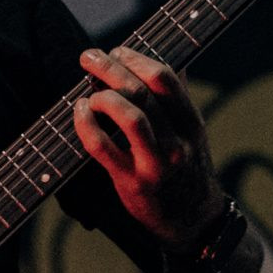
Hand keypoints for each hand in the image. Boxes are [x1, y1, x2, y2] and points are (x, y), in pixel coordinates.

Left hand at [75, 45, 226, 248]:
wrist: (192, 222)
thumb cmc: (185, 172)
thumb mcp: (191, 134)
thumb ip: (177, 99)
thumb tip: (166, 59)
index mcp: (191, 123)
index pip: (165, 78)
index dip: (136, 58)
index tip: (117, 51)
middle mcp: (177, 141)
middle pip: (144, 92)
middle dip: (111, 67)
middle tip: (89, 58)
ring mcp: (156, 164)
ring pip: (130, 117)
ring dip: (103, 96)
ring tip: (90, 94)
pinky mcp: (132, 183)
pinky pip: (103, 148)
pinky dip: (86, 124)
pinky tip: (80, 112)